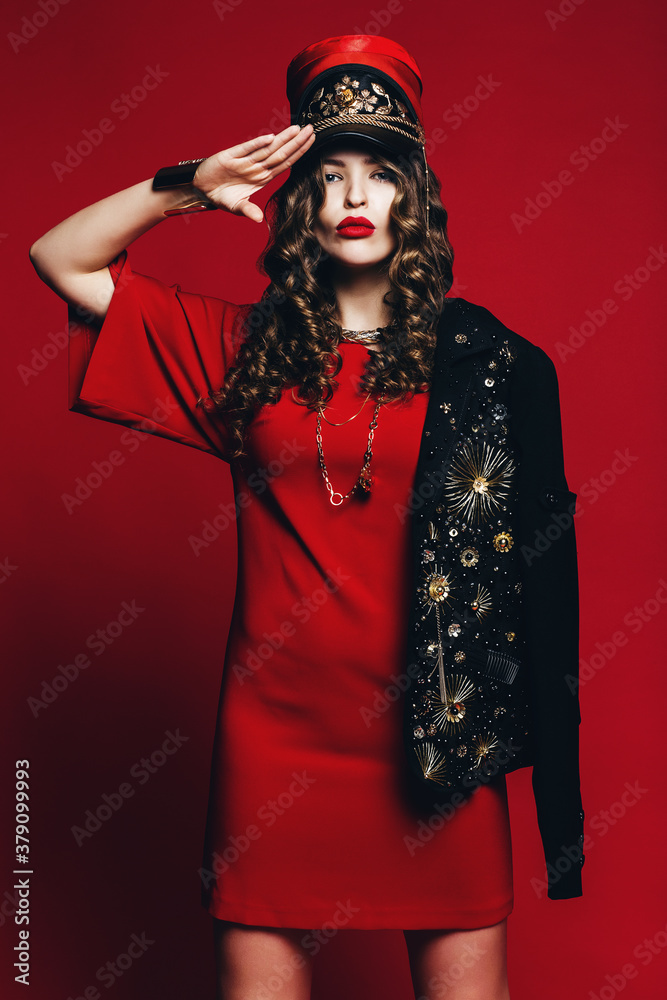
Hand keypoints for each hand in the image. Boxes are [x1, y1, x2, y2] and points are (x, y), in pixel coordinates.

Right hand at [191, 124, 315, 222]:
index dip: (298, 153)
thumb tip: (259, 219)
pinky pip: (246, 149)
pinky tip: (270, 138)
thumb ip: (248, 211)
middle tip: (311, 129)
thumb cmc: (222, 196)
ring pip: (267, 149)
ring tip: (297, 129)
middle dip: (296, 142)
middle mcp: (256, 167)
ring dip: (282, 140)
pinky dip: (257, 144)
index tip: (311, 142)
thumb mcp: (236, 207)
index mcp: (262, 177)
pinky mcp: (229, 156)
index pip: (285, 163)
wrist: (202, 189)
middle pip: (280, 154)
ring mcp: (244, 161)